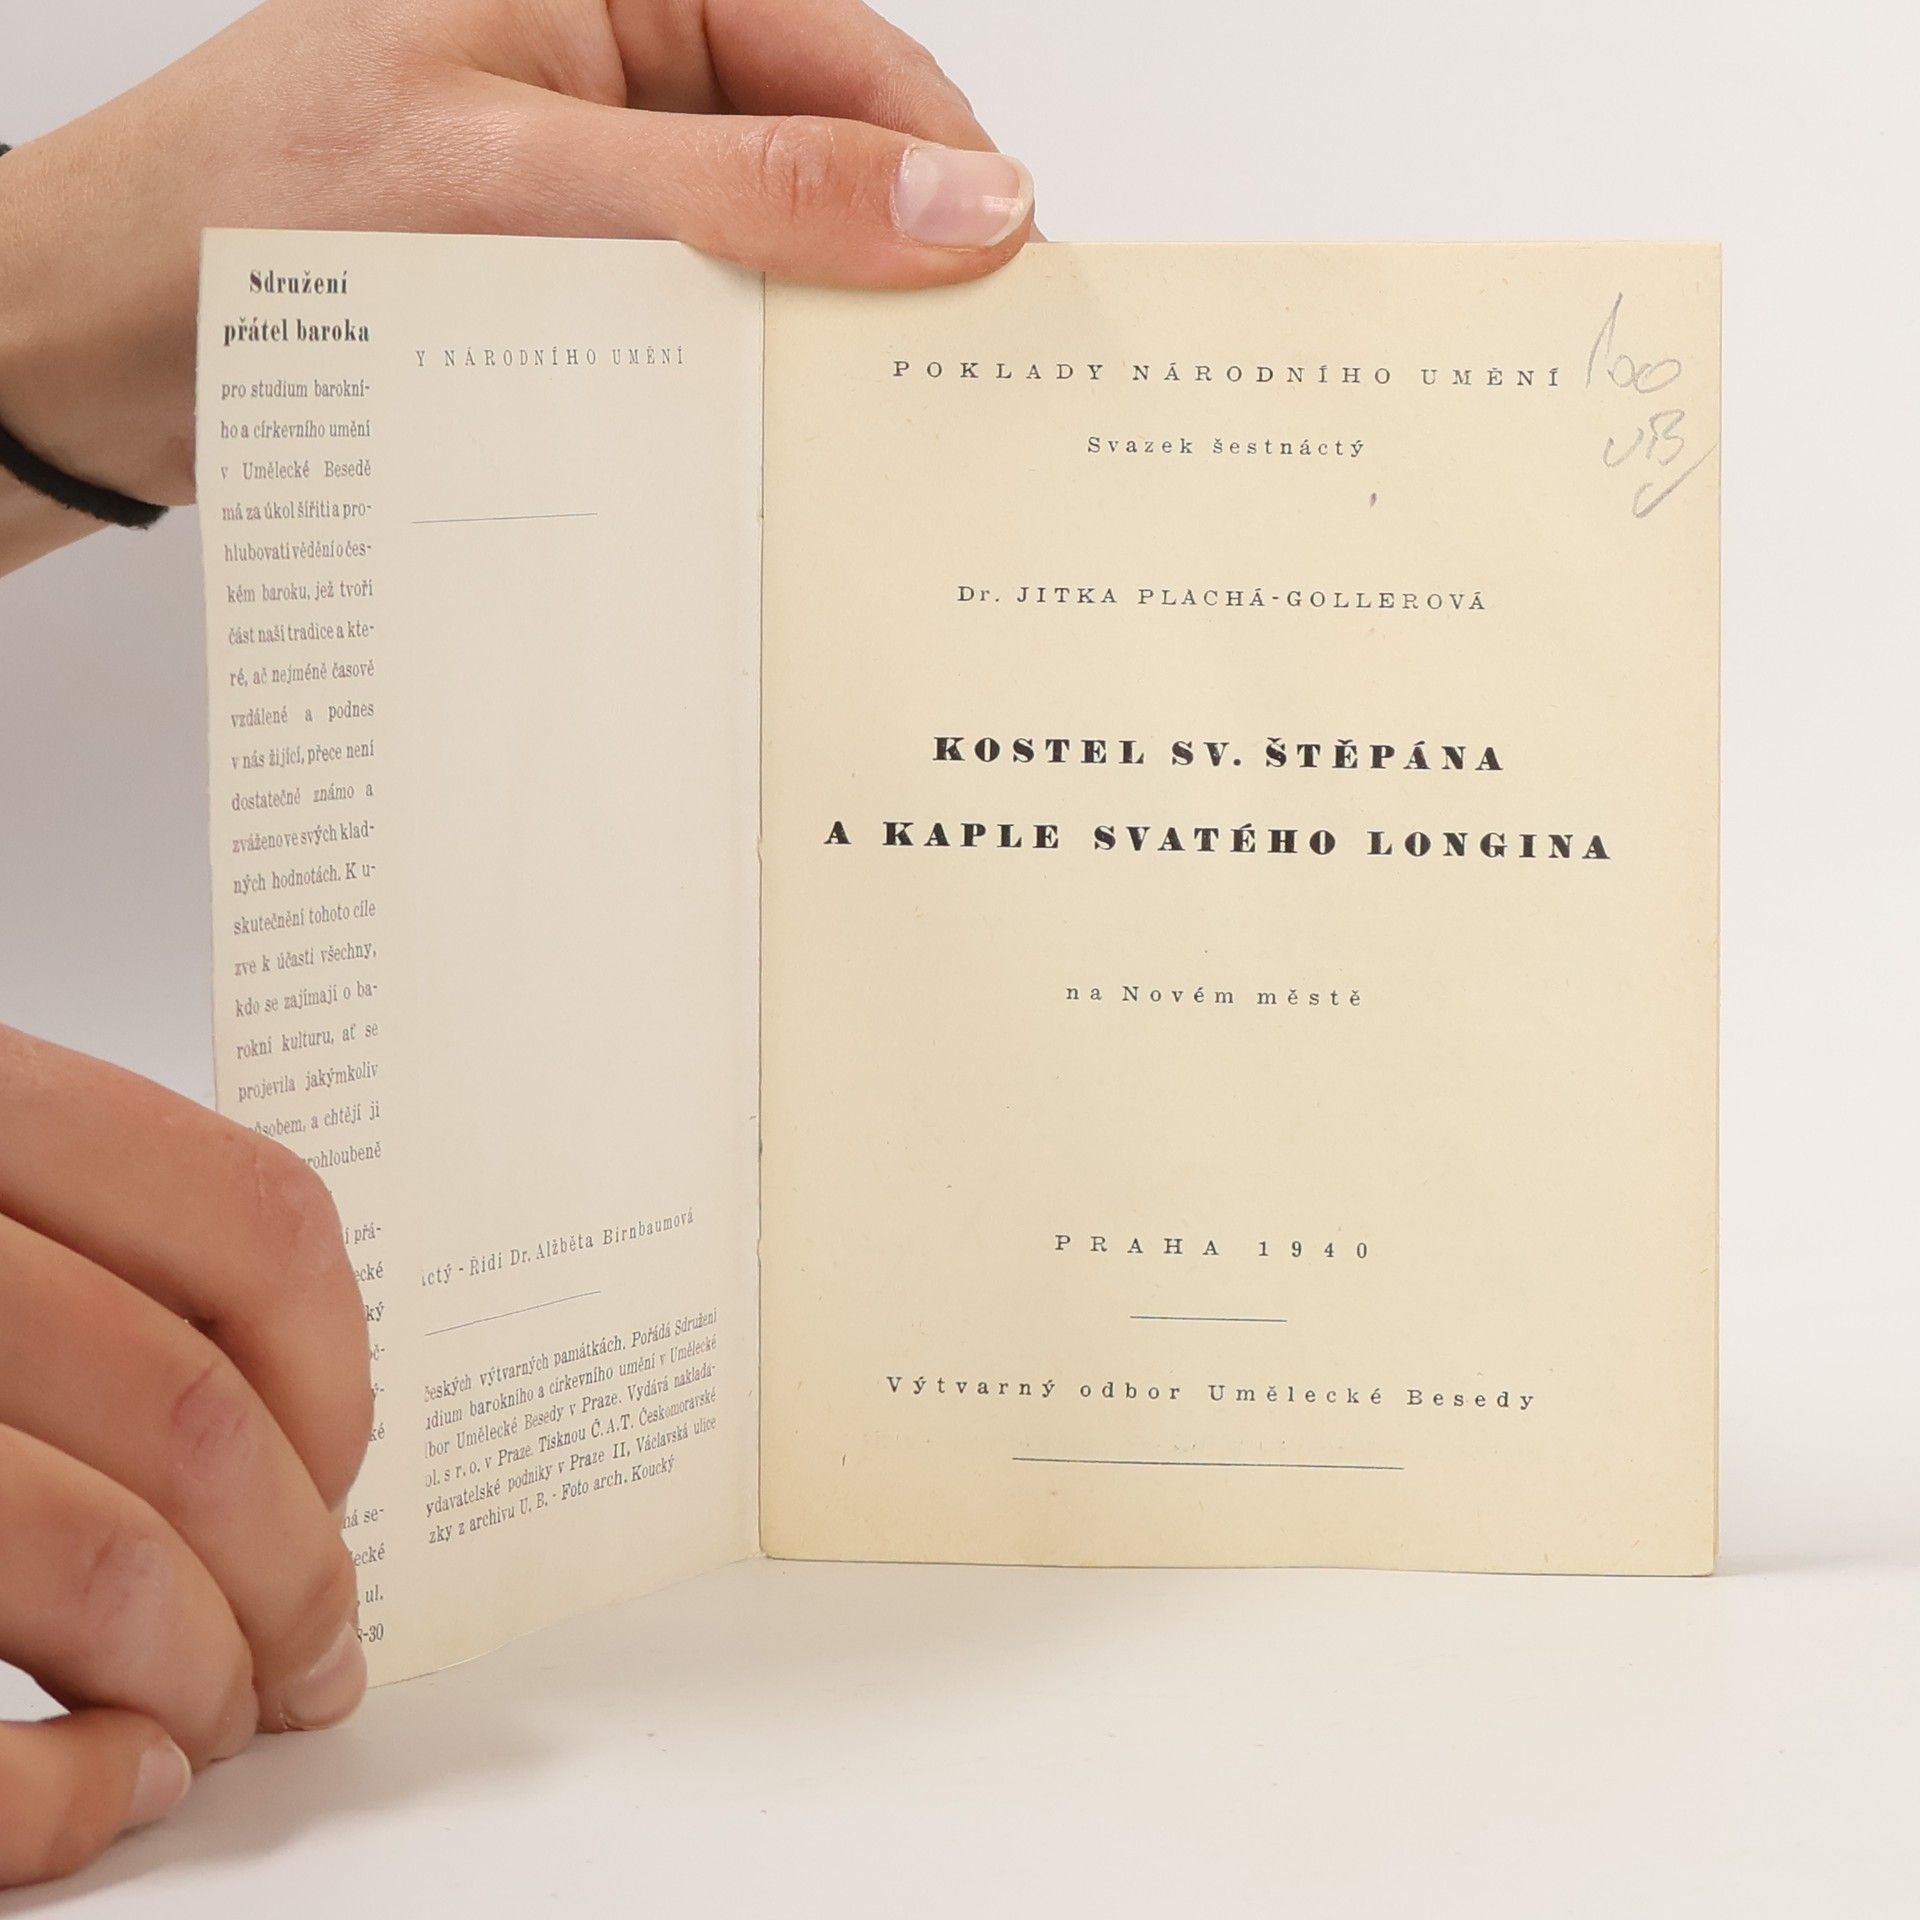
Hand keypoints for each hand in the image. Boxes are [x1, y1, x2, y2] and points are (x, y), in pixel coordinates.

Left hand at [0, 0, 1033, 521]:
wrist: (107, 335)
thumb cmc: (260, 206)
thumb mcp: (533, 180)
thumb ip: (751, 191)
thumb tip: (958, 203)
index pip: (843, 58)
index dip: (941, 166)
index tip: (1007, 278)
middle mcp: (614, 70)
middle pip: (820, 159)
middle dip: (882, 265)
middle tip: (939, 382)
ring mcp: (593, 179)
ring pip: (762, 255)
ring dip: (803, 342)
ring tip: (845, 434)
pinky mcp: (566, 276)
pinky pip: (694, 319)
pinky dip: (732, 383)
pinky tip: (751, 445)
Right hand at [0, 1023, 373, 1884]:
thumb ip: (86, 1264)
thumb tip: (304, 1453)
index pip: (257, 1227)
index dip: (339, 1382)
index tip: (341, 1485)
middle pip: (196, 1423)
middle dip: (293, 1576)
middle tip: (307, 1654)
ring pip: (96, 1565)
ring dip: (199, 1677)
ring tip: (209, 1715)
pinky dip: (57, 1796)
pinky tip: (102, 1785)